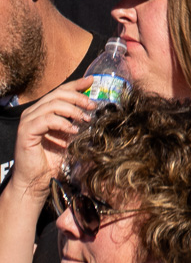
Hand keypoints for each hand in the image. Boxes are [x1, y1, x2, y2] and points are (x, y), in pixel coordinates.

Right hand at [11, 78, 97, 198]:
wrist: (36, 181)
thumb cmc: (51, 160)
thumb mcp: (67, 135)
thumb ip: (74, 120)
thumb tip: (92, 106)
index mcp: (42, 110)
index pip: (60, 91)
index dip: (76, 85)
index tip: (91, 81)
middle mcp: (33, 112)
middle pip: (58, 94)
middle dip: (78, 97)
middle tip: (92, 105)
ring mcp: (28, 121)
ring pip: (53, 104)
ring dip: (73, 110)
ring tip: (85, 119)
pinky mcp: (26, 132)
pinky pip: (46, 119)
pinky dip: (62, 122)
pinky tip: (73, 131)